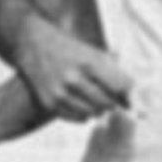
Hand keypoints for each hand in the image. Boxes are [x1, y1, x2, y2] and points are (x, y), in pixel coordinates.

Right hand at [16, 20, 130, 120]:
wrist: (30, 43)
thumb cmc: (65, 46)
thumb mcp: (92, 50)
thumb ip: (112, 70)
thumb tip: (131, 95)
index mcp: (88, 62)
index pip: (121, 86)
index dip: (129, 92)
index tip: (130, 95)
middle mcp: (74, 79)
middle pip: (108, 103)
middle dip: (114, 101)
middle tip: (112, 96)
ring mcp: (60, 93)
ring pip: (93, 113)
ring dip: (98, 108)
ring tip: (94, 96)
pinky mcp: (49, 103)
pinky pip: (78, 118)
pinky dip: (84, 112)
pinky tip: (81, 100)